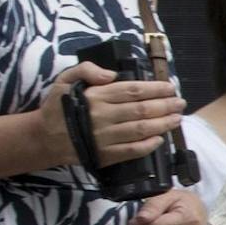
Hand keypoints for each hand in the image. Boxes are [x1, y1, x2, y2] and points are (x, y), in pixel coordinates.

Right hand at [35, 61, 184, 169]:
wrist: (45, 137)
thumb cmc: (59, 106)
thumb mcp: (65, 79)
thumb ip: (86, 70)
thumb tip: (111, 74)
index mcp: (96, 96)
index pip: (133, 90)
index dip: (155, 89)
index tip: (170, 87)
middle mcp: (103, 116)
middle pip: (142, 109)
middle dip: (166, 106)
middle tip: (180, 103)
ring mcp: (105, 137)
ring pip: (141, 129)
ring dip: (163, 124)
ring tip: (177, 118)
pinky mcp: (106, 155)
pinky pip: (132, 151)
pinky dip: (149, 146)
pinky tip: (160, 139)